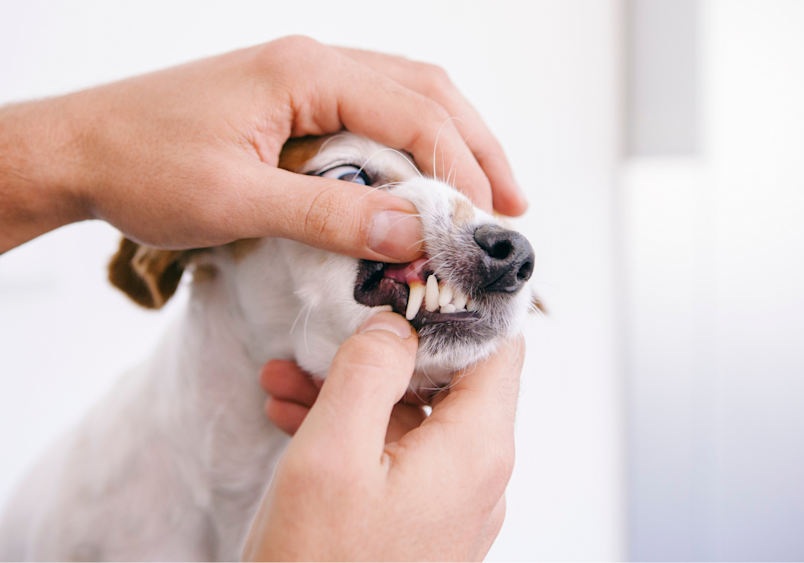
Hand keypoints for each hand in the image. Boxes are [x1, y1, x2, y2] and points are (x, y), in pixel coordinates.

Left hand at [0, 36, 525, 254]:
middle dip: (477, 147)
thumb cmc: (143, 167)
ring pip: (406, 97)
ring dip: (453, 143)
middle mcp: (315, 63)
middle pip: (427, 92)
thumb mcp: (238, 200)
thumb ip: (330, 214)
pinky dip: (411, 147)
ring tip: (486, 192)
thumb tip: (415, 231)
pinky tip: (423, 180)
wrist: (79, 149)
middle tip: (512, 205)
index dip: (461, 169)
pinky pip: (373, 115)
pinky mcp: (294, 103)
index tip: (482, 224)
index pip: (415, 114)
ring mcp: (305, 79)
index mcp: (307, 73)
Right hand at [244, 313, 523, 560]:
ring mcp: (450, 500)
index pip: (498, 346)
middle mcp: (477, 472)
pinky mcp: (421, 519)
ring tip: (287, 378)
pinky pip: (396, 454)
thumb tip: (396, 323)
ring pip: (411, 415)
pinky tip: (296, 417)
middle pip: (448, 378)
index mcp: (475, 448)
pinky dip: (353, 431)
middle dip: (383, 350)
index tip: (414, 279)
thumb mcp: (333, 454)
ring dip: (354, 391)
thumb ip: (369, 370)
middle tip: (328, 333)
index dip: (461, 304)